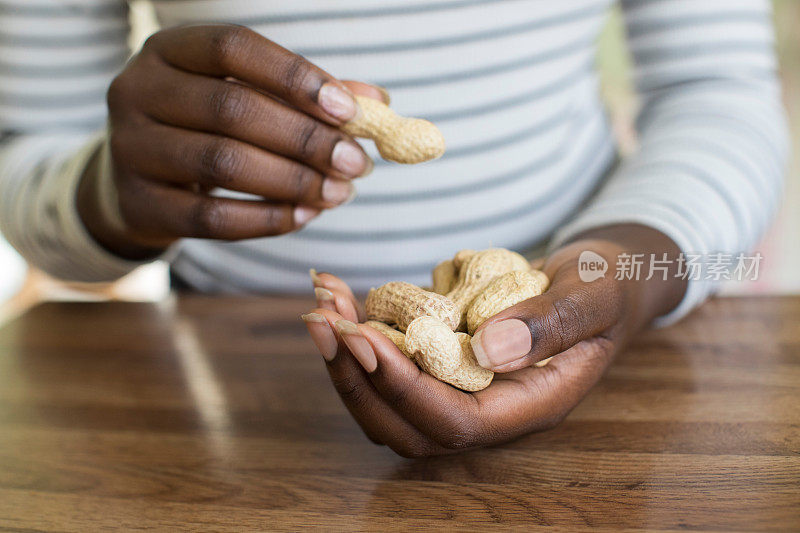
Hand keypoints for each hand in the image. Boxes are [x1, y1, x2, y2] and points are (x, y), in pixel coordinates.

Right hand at [79, 25, 383, 257]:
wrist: (139, 183)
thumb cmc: (206, 128)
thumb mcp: (246, 98)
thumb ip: (305, 97)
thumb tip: (377, 102)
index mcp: (169, 50)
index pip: (234, 48)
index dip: (295, 76)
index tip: (350, 111)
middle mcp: (138, 91)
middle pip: (232, 108)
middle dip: (306, 139)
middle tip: (357, 163)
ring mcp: (130, 149)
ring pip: (222, 163)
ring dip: (293, 181)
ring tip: (339, 192)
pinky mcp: (139, 205)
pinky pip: (211, 218)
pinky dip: (267, 219)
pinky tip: (304, 215)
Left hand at [302, 225, 686, 455]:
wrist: (601, 276)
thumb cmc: (606, 284)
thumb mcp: (594, 296)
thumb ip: (551, 325)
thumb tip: (488, 349)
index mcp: (531, 406)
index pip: (456, 422)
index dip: (404, 388)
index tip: (364, 339)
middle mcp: (491, 409)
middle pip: (408, 424)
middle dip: (357, 377)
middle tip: (322, 320)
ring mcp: (464, 388)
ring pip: (389, 402)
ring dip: (347, 358)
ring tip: (322, 303)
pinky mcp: (445, 363)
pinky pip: (392, 366)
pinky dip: (359, 335)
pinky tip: (342, 295)